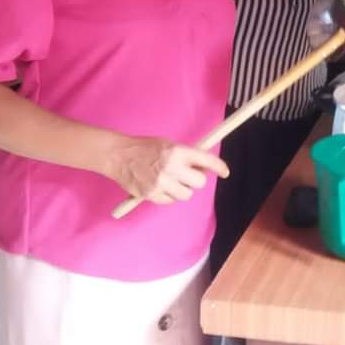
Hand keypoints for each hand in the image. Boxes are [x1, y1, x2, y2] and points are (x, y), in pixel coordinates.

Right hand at [106, 135, 228, 204]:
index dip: (219, 167)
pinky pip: (171, 201)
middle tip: (188, 174)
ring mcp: (161, 183)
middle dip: (196, 179)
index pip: (206, 160)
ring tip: (171, 180)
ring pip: (186, 194)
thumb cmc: (144, 147)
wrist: (119, 156)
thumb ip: (186, 154)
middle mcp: (171, 167)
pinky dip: (169, 195)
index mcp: (177, 151)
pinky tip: (160, 186)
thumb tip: (204, 166)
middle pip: (200, 182)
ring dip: (183, 189)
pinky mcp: (152, 195)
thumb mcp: (168, 144)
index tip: (225, 172)